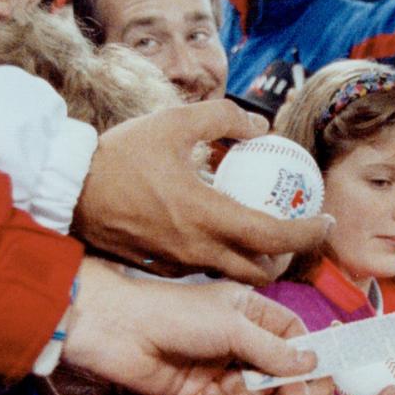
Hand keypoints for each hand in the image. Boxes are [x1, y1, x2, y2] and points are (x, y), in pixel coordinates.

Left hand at [62, 258, 318, 394]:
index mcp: (248, 311)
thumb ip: (273, 350)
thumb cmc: (177, 315)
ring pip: (250, 392)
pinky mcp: (194, 393)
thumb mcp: (233, 327)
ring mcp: (215, 367)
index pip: (290, 333)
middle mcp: (235, 338)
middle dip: (280, 386)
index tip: (318, 377)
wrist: (118, 333)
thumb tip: (313, 362)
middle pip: (274, 369)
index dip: (305, 355)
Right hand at [71, 100, 331, 282]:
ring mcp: (179, 263)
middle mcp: (198, 248)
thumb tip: (260, 126)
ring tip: (263, 232)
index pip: (274, 237)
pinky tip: (220, 230)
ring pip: (233, 275)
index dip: (308, 233)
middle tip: (296, 232)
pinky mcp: (161, 267)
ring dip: (256, 261)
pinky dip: (224, 257)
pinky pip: (205, 270)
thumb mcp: (174, 121)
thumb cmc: (121, 154)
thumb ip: (223, 118)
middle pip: (261, 271)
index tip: (325, 221)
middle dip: (287, 259)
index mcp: (207, 215)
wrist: (68, 189)